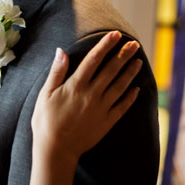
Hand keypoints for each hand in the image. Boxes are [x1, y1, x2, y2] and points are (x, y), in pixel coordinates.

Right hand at [30, 31, 141, 184]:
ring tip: (138, 61)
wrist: (55, 150)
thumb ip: (56, 72)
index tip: (115, 35)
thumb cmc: (46, 121)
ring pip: (119, 86)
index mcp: (76, 85)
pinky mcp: (106, 122)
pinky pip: (122, 107)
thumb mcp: (45, 94)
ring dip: (130, 73)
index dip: (105, 45)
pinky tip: (136, 89)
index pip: (93, 60)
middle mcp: (91, 94)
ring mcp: (101, 109)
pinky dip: (130, 97)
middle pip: (110, 70)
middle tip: (134, 43)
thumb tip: (61, 51)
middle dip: (123, 55)